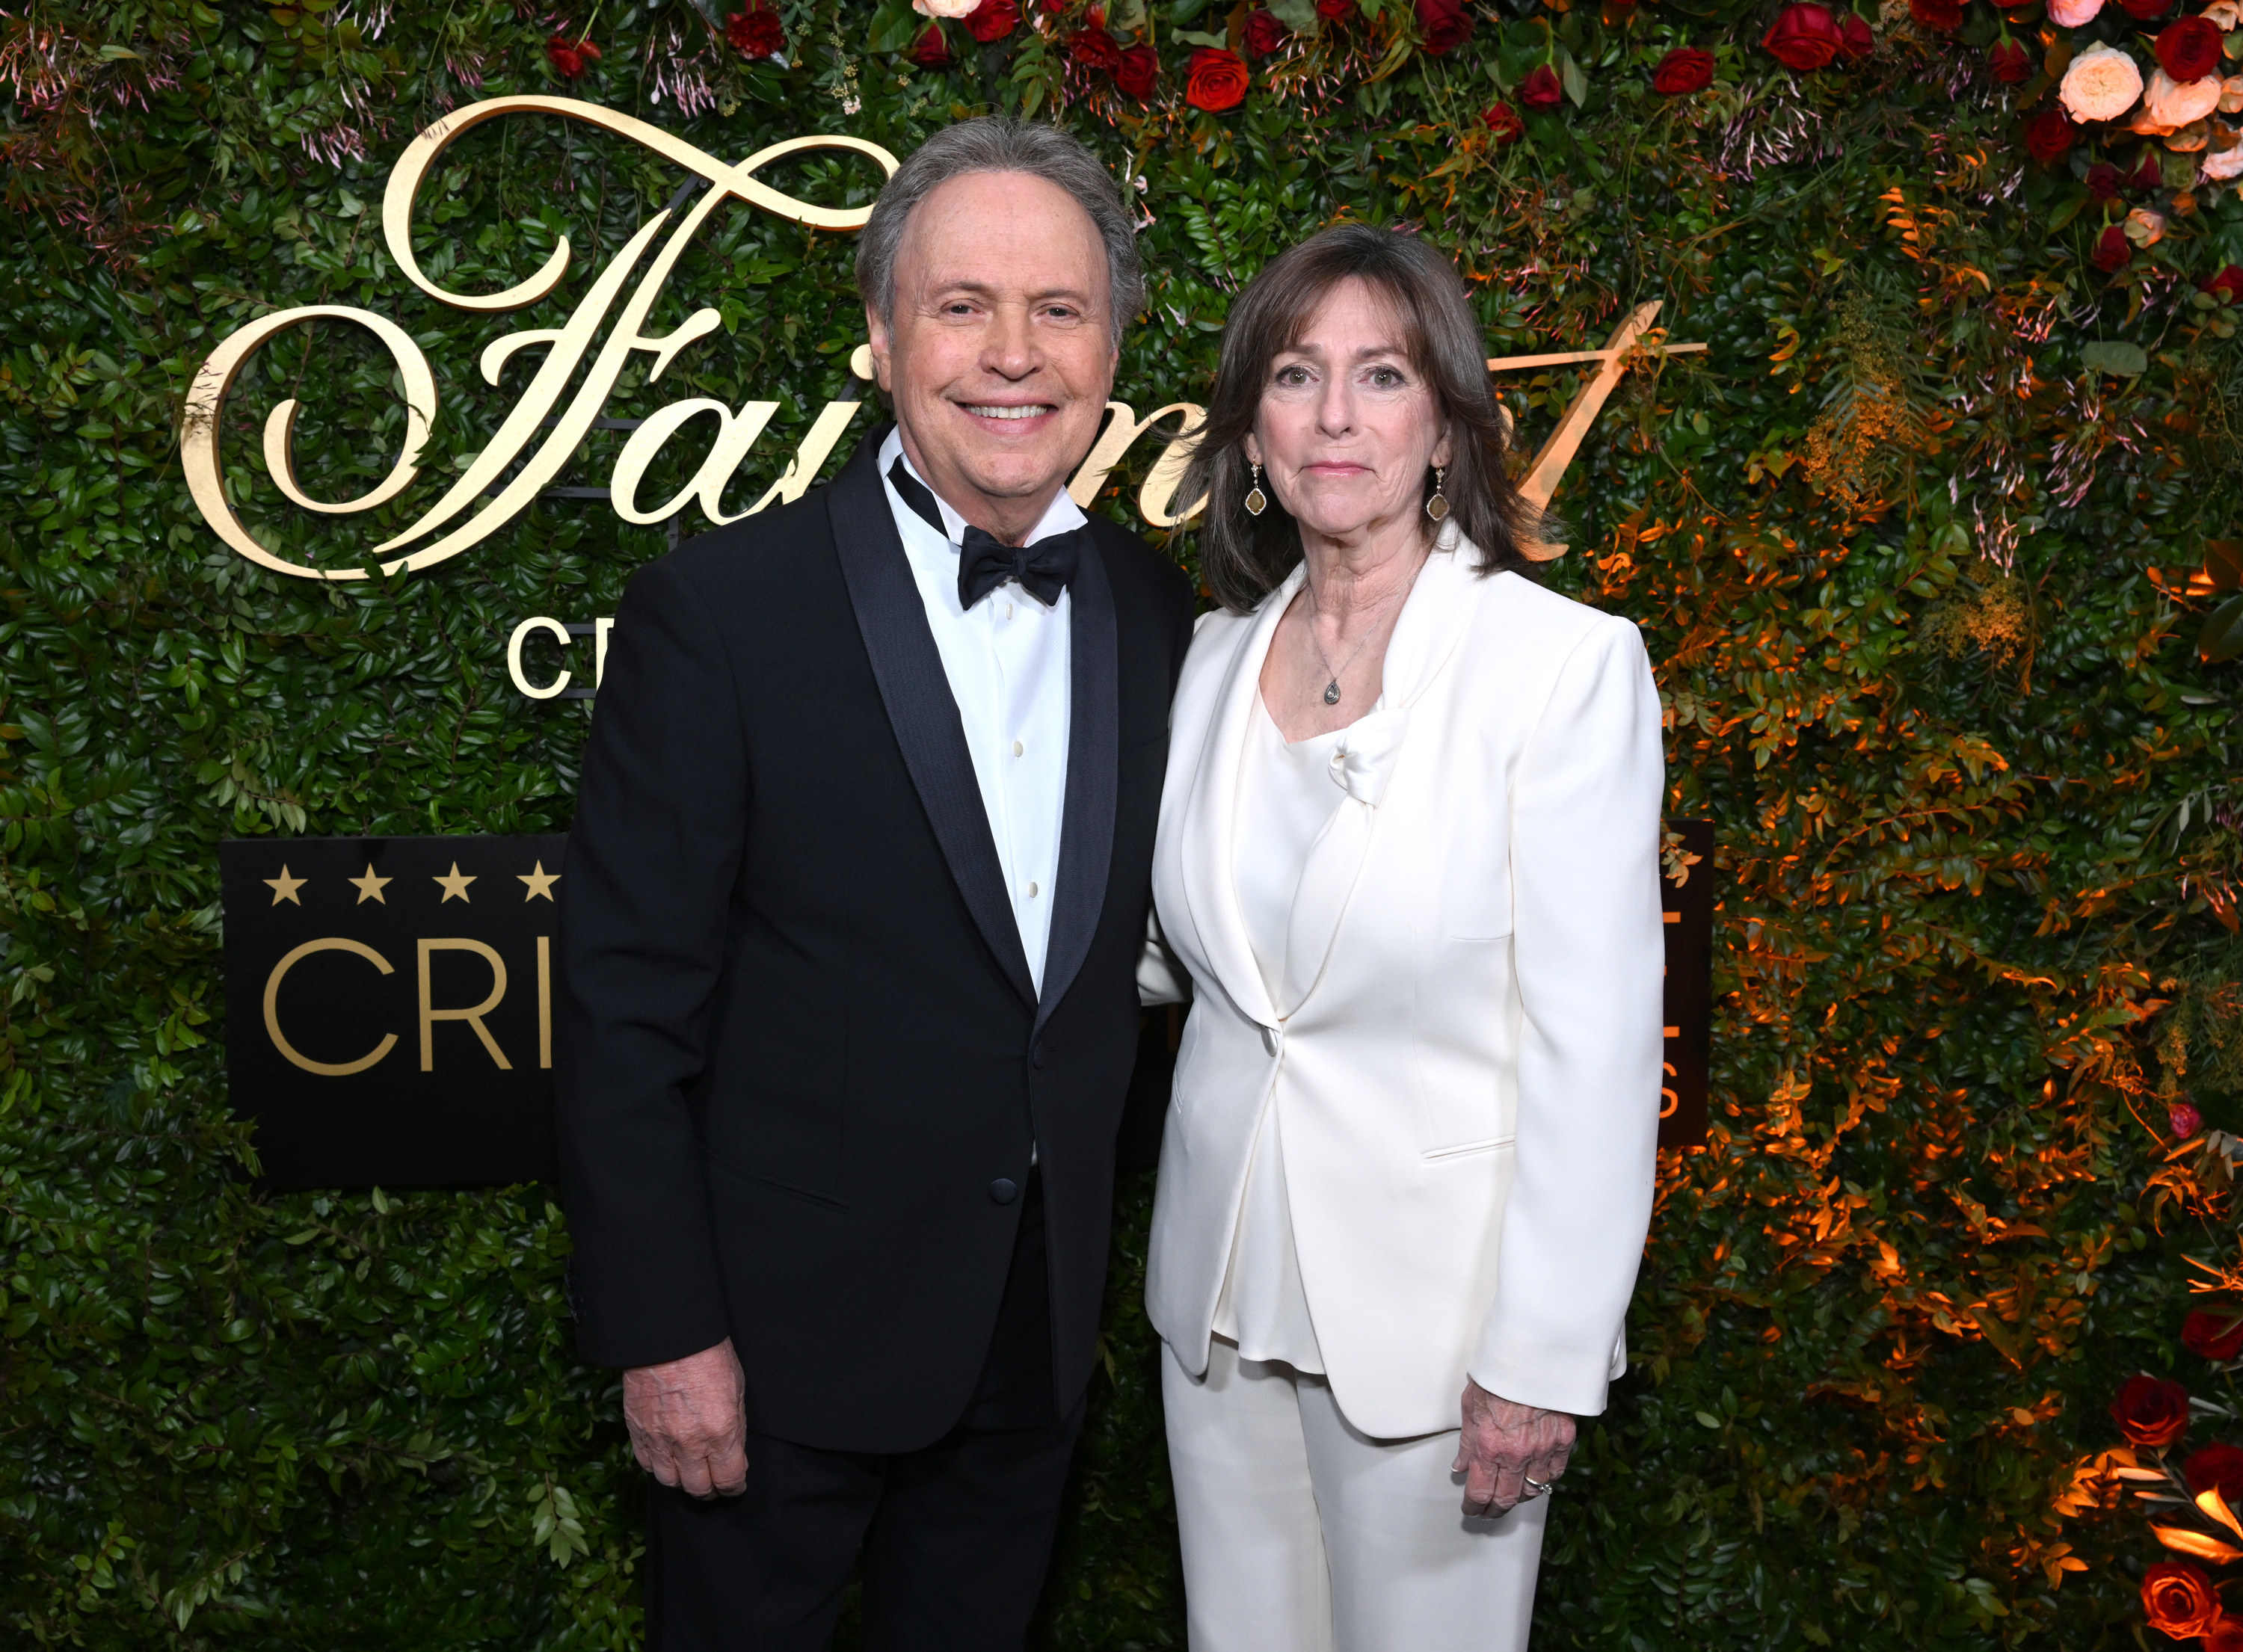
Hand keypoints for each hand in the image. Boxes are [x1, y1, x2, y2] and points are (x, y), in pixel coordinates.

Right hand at [623, 1337, 748, 1498]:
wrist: (668, 1336)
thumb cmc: (708, 1355)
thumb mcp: (738, 1388)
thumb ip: (735, 1426)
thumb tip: (733, 1451)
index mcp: (721, 1431)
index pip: (729, 1479)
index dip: (734, 1488)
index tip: (736, 1487)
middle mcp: (690, 1443)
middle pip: (698, 1487)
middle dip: (709, 1490)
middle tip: (713, 1486)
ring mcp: (660, 1439)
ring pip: (669, 1481)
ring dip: (681, 1481)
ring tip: (688, 1475)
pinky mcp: (637, 1431)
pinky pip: (646, 1463)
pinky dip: (657, 1466)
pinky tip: (666, 1460)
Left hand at [1452, 1378, 1574, 1516]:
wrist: (1530, 1355)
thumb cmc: (1496, 1376)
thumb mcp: (1469, 1406)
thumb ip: (1466, 1442)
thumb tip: (1460, 1465)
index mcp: (1489, 1447)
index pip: (1480, 1492)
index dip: (1473, 1507)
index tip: (1470, 1510)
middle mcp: (1516, 1454)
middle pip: (1506, 1499)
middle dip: (1494, 1511)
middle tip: (1488, 1513)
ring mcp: (1542, 1449)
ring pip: (1533, 1490)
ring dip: (1520, 1497)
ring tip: (1511, 1495)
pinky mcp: (1563, 1440)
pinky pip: (1555, 1472)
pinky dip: (1545, 1479)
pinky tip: (1536, 1477)